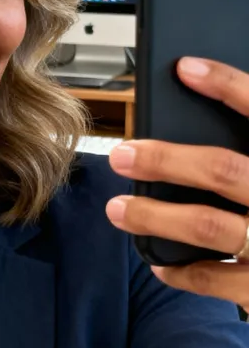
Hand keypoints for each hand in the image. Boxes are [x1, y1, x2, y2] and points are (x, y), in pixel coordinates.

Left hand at [105, 57, 248, 311]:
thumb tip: (211, 97)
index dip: (228, 86)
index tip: (186, 68)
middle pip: (223, 170)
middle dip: (165, 160)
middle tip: (122, 154)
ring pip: (207, 225)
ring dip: (154, 215)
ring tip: (119, 208)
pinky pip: (215, 280)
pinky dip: (181, 271)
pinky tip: (159, 263)